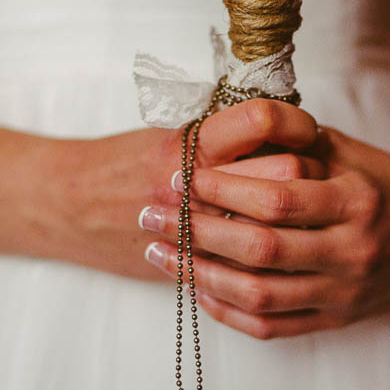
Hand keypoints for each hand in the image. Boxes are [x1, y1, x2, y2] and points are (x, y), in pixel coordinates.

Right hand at [47, 99, 324, 281]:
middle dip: (310, 173)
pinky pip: (250, 270)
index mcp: (191, 141)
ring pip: (274, 227)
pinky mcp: (193, 263)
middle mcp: (196, 184)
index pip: (264, 120)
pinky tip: (283, 249)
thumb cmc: (123, 164)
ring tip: (306, 213)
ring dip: (299, 220)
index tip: (308, 129)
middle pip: (283, 173)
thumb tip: (289, 135)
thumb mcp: (171, 135)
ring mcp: (196, 229)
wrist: (70, 207)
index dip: (296, 122)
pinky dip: (275, 260)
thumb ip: (224, 137)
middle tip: (319, 174)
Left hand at [138, 127, 389, 338]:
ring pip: (257, 294)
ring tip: (159, 252)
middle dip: (195, 231)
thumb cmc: (388, 188)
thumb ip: (295, 142)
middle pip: (258, 249)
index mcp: (358, 202)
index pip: (275, 198)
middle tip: (150, 214)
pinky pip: (269, 326)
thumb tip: (229, 124)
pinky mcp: (335, 322)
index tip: (179, 175)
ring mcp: (344, 294)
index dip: (219, 188)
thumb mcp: (350, 153)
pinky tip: (196, 287)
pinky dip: (226, 310)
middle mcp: (353, 253)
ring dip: (198, 274)